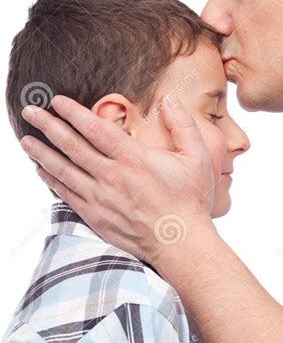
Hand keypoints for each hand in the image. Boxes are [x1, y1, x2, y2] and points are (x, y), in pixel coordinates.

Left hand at [20, 95, 214, 265]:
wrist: (180, 244)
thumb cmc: (190, 201)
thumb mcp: (196, 158)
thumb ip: (182, 125)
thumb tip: (169, 99)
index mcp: (134, 159)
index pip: (96, 129)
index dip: (74, 113)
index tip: (57, 101)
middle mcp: (112, 177)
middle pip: (72, 146)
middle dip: (48, 126)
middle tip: (30, 112)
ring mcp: (101, 198)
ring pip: (64, 171)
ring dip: (42, 153)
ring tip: (25, 140)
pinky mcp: (96, 217)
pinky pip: (67, 195)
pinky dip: (52, 181)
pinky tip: (42, 171)